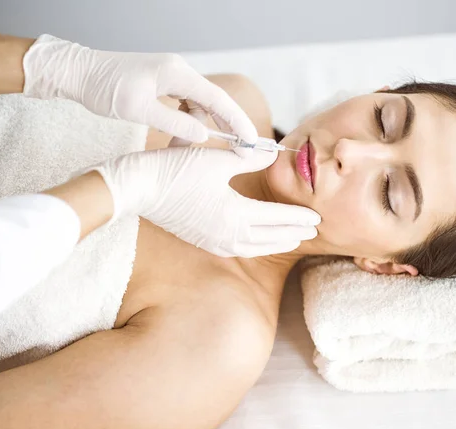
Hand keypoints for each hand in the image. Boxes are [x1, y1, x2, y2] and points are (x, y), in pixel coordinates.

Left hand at [22, 34, 257, 152]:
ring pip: (199, 106)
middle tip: (242, 151)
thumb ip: (175, 123)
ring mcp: (172, 76)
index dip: (238, 121)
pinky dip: (186, 123)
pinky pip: (185, 105)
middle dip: (229, 126)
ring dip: (199, 129)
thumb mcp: (138, 110)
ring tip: (186, 151)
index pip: (218, 99)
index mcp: (176, 73)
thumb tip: (204, 136)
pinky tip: (178, 139)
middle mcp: (179, 72)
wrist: (79, 73)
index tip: (251, 141)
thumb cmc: (104, 89)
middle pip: (214, 101)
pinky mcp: (165, 83)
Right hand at [82, 147, 320, 257]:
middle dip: (293, 233)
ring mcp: (213, 241)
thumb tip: (274, 153)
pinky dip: (255, 247)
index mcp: (235, 214)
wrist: (138, 189)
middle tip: (313, 231)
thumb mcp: (217, 159)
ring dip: (276, 243)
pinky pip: (238, 249)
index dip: (298, 217)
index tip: (316, 217)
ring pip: (254, 247)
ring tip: (292, 240)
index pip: (276, 218)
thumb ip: (250, 157)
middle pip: (270, 237)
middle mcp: (227, 234)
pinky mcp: (202, 241)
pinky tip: (256, 243)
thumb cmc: (176, 170)